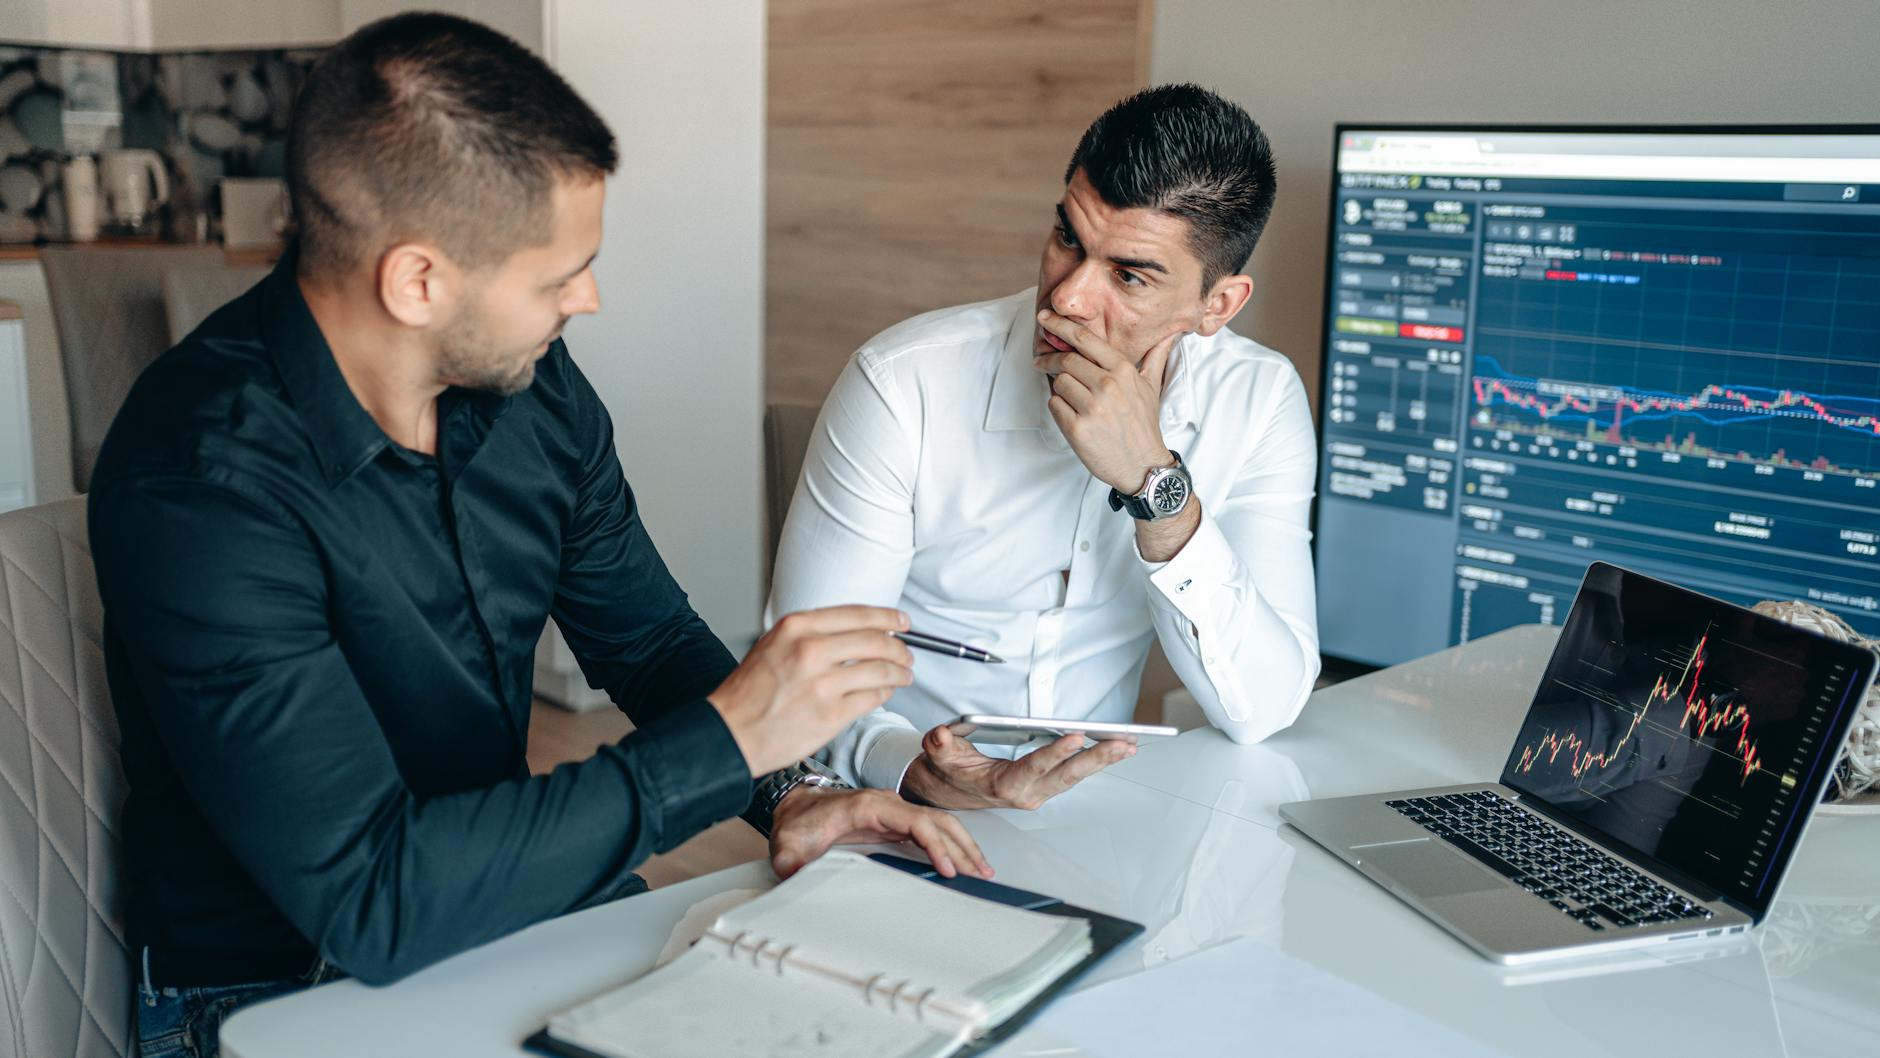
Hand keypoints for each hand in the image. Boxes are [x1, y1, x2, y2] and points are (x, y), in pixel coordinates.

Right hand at [709, 606, 913, 776]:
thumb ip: (811, 634)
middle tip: (906, 652)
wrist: (731, 733)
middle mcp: (811, 651)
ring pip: (880, 670)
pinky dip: (885, 693)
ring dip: (899, 672)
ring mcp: (823, 684)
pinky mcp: (831, 715)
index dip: (887, 616)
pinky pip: (872, 698)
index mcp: (796, 628)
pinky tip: (886, 691)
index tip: (901, 620)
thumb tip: (854, 631)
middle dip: (899, 647)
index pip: (857, 614)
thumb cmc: (748, 694)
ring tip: (904, 674)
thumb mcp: (774, 645)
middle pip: (876, 640)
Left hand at [768, 786, 992, 879]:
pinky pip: (930, 829)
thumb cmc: (797, 822)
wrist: (794, 807)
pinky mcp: (894, 822)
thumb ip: (791, 862)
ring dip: (962, 844)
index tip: (948, 867)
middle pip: (936, 819)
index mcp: (866, 806)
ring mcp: (893, 811)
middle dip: (962, 846)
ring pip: (938, 822)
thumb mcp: (787, 846)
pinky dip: (950, 843)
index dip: (934, 844)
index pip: (913, 820)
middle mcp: (886, 804)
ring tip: (981, 868)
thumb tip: (798, 877)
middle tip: (980, 872)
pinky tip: (960, 859)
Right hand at [899, 722, 1133, 810]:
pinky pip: (1075, 775)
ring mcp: (1039, 792)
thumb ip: (939, 745)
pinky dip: (1096, 762)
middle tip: (1122, 744)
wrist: (949, 791)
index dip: (1056, 753)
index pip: (1034, 766)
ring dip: (1103, 761)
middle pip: (1067, 775)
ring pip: (1076, 777)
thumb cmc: (949, 771)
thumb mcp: (938, 756)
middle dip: (1097, 759)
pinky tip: (1114, 750)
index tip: (1077, 738)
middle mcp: (1027, 793)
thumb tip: (941, 735)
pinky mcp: (1046, 788)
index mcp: (1004, 785)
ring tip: (1128, 744)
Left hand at [1033, 309, 1182, 492]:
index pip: (1085, 340)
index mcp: (1123, 371)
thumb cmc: (1143, 424)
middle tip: (1041, 361)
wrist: (1142, 465)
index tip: (1045, 318)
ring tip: (1070, 395)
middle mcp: (1108, 386)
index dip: (1061, 325)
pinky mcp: (1077, 429)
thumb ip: (1156, 356)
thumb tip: (1172, 333)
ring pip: (1058, 382)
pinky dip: (1058, 406)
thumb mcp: (1152, 386)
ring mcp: (1092, 408)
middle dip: (1049, 359)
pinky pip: (1054, 405)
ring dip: (1058, 386)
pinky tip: (1071, 412)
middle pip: (1065, 360)